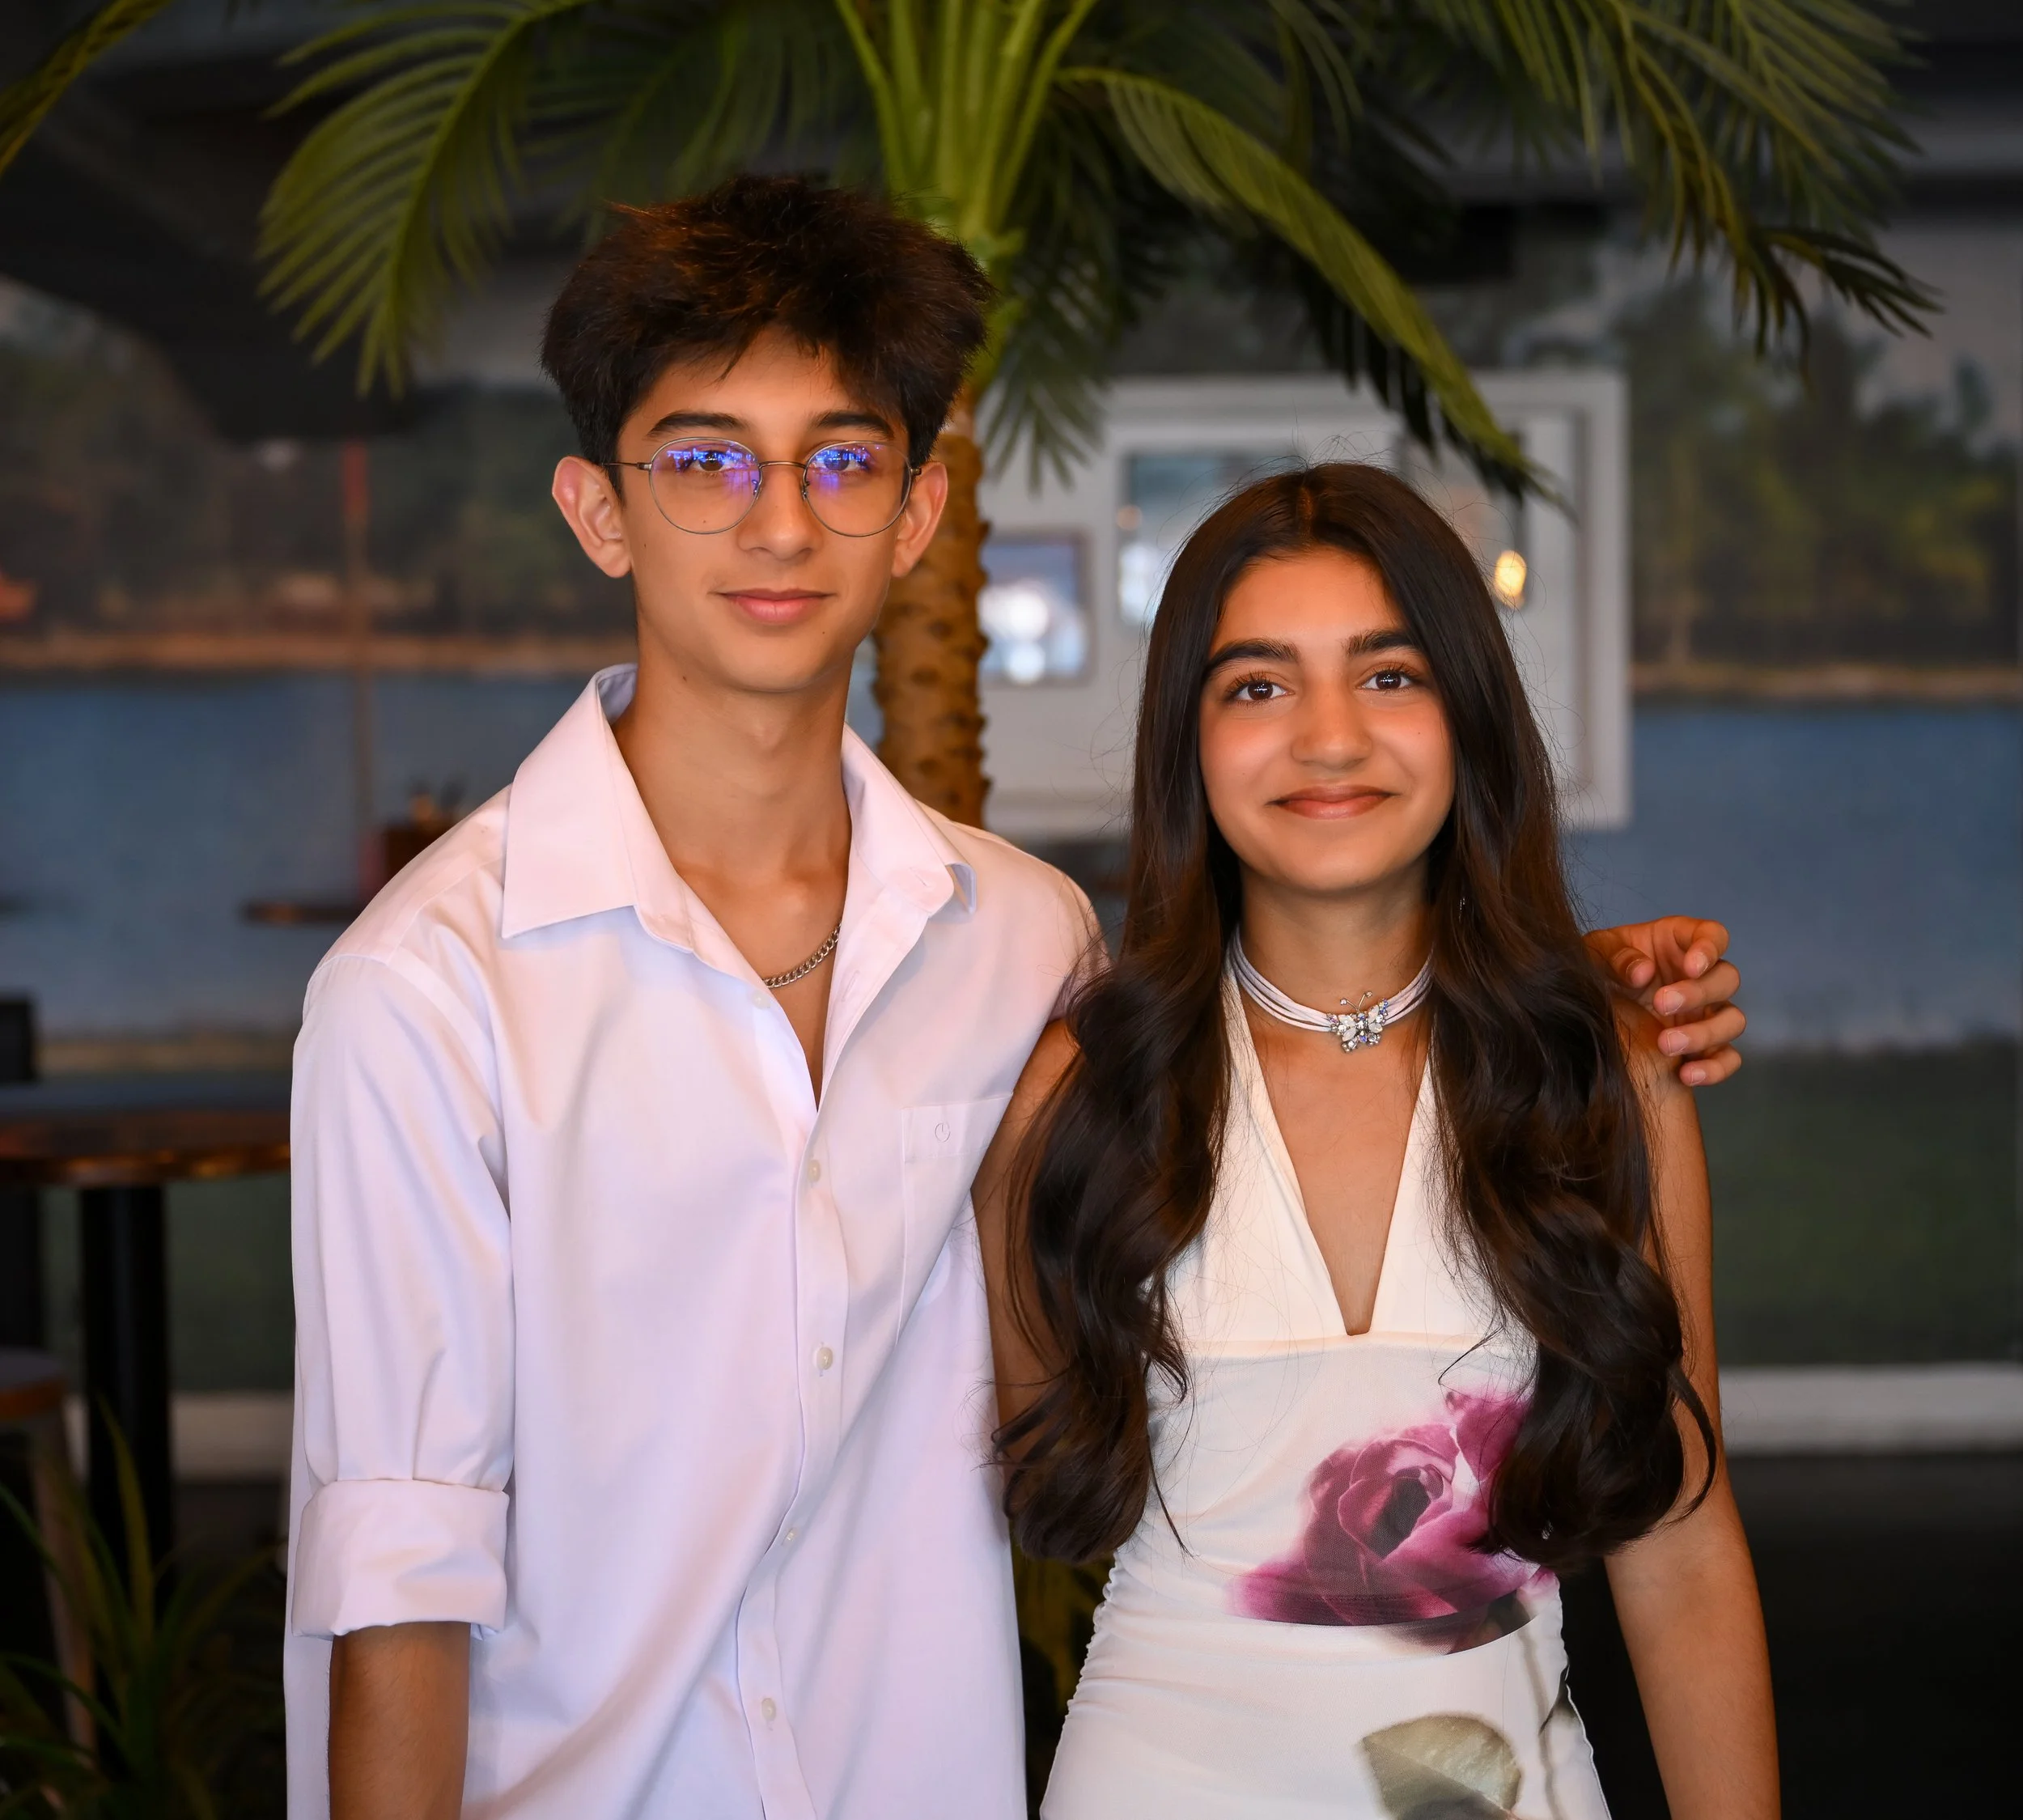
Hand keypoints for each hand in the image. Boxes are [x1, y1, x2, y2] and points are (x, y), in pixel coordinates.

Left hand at [1584, 917, 1744, 1086]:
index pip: (1712, 935)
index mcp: (1677, 943)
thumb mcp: (1595, 954)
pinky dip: (1714, 1068)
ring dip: (1705, 1032)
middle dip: (1699, 992)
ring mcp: (1704, 1013)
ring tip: (1665, 1043)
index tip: (1692, 966)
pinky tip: (1686, 1073)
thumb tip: (1643, 972)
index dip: (1710, 948)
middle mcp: (1698, 977)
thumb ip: (1616, 957)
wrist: (1589, 1013)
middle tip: (1662, 1003)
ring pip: (1733, 1020)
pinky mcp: (1703, 1047)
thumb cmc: (1597, 970)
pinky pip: (1727, 1058)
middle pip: (1727, 978)